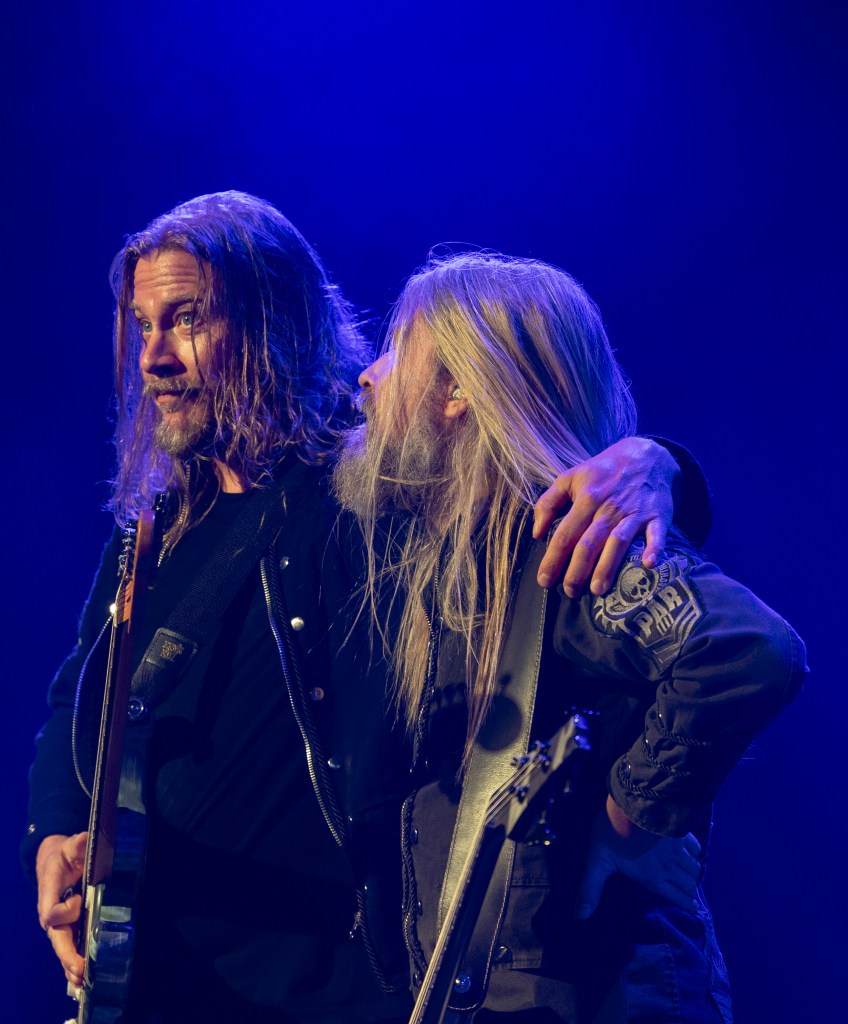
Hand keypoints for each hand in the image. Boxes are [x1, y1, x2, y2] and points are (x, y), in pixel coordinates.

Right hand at [36, 832, 86, 988]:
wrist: (56, 864)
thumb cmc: (62, 856)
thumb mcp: (70, 846)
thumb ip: (77, 844)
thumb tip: (86, 837)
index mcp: (48, 896)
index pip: (51, 913)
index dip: (65, 911)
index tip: (79, 899)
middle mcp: (51, 915)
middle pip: (56, 938)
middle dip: (67, 955)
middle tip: (80, 969)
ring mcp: (58, 925)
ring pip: (62, 948)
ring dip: (71, 965)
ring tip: (83, 982)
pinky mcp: (68, 928)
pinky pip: (69, 948)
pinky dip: (74, 964)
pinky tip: (83, 979)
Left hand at [532, 437, 678, 595]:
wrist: (647, 455)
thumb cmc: (603, 472)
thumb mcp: (570, 477)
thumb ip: (548, 502)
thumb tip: (537, 533)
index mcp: (586, 498)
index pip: (565, 533)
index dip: (553, 557)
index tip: (544, 580)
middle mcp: (609, 507)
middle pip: (589, 543)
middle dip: (577, 570)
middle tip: (569, 592)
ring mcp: (634, 512)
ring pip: (618, 542)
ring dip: (608, 566)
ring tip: (597, 589)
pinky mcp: (658, 516)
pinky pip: (658, 534)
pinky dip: (655, 548)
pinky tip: (648, 565)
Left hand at [575, 797, 700, 919]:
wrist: (633, 803)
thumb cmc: (614, 832)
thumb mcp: (597, 862)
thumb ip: (591, 889)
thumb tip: (581, 916)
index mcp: (651, 878)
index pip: (675, 896)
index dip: (687, 904)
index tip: (695, 909)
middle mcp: (669, 867)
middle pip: (688, 883)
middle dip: (690, 890)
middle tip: (691, 894)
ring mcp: (677, 848)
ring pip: (693, 867)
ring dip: (693, 873)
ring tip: (692, 875)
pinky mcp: (680, 831)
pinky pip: (695, 846)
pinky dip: (696, 852)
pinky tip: (693, 851)